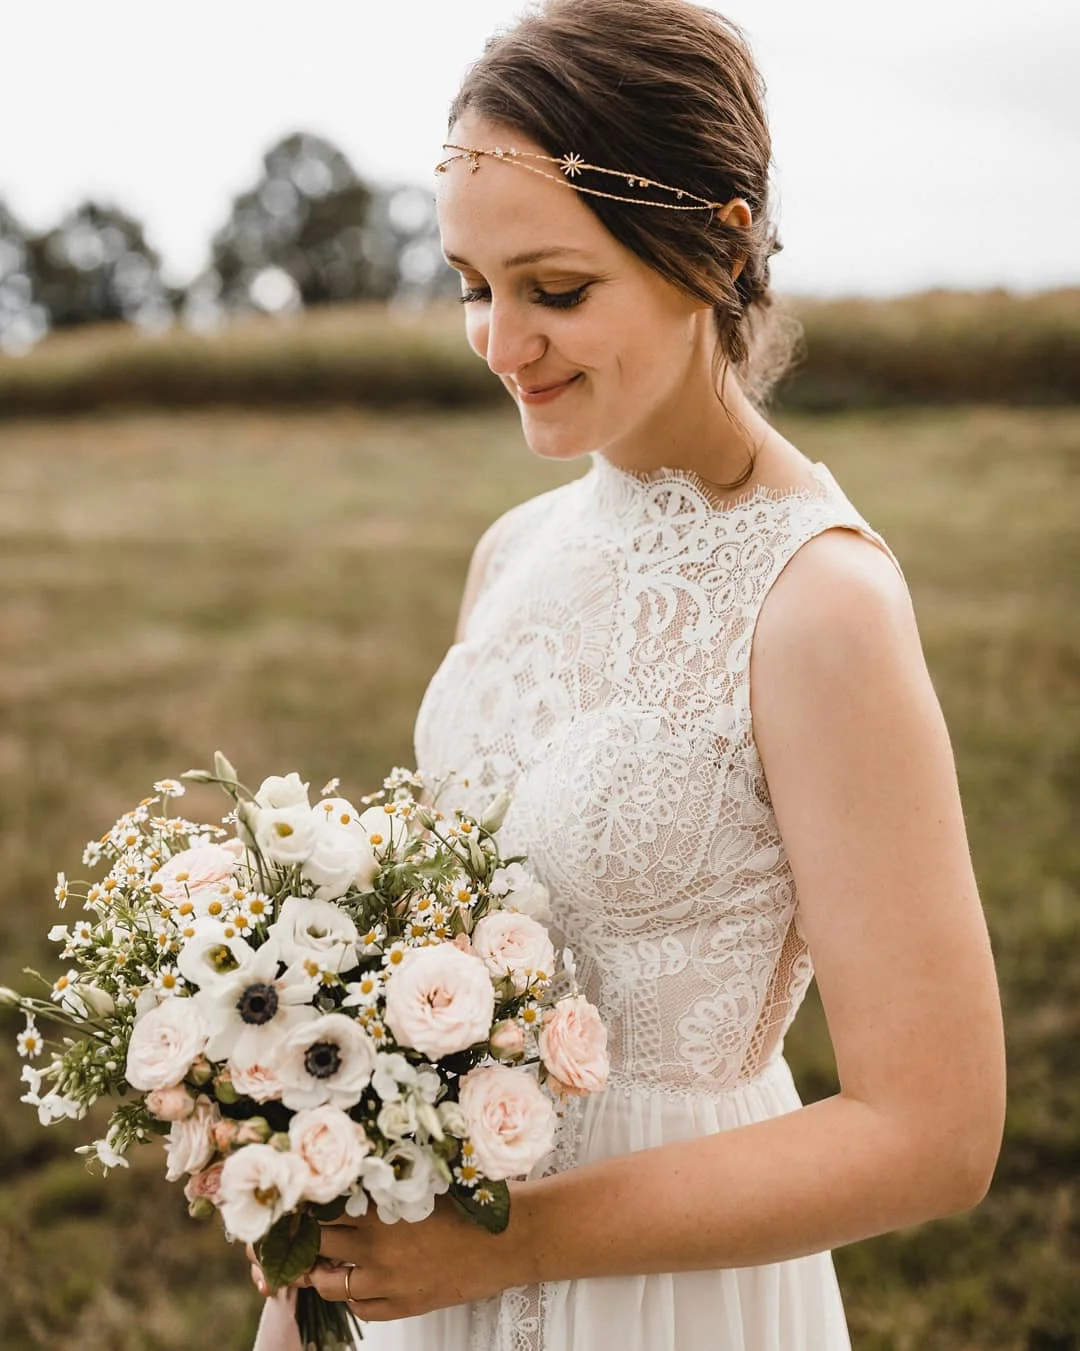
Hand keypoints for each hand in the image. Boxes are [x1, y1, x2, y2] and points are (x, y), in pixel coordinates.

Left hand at [297, 1195, 526, 1321]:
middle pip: (317, 1245)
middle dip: (304, 1239)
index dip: (303, 1207)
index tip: (297, 1202)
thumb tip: (345, 1181)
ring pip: (329, 1283)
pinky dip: (354, 1295)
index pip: (319, 1209)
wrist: (510, 1238)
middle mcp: (377, 1246)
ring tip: (323, 1260)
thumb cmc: (471, 1202)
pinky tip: (360, 1280)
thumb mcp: (421, 1183)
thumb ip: (383, 1185)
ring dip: (321, 1271)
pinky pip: (361, 1308)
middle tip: (299, 1232)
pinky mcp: (404, 1305)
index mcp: (380, 1207)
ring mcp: (388, 1280)